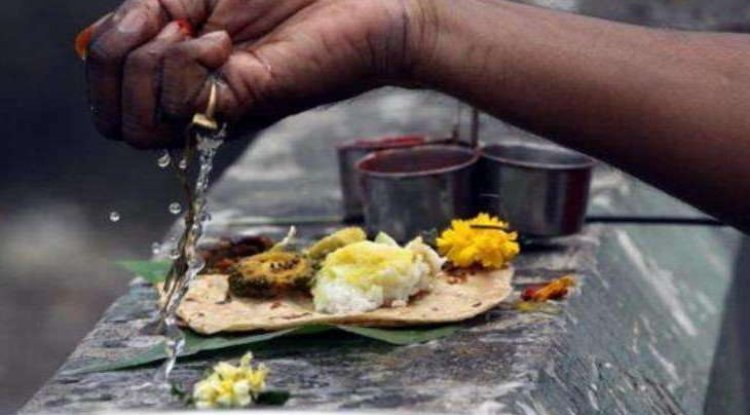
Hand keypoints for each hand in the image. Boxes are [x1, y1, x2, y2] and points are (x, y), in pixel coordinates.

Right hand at [79, 0, 431, 147]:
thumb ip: (143, 17)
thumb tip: (87, 45)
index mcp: (179, 73)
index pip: (108, 100)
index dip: (105, 57)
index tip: (153, 14)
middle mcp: (194, 101)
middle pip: (115, 126)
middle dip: (118, 67)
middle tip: (170, 27)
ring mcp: (220, 109)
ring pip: (141, 127)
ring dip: (152, 65)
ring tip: (208, 34)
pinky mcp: (246, 103)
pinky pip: (184, 107)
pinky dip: (186, 64)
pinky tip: (224, 43)